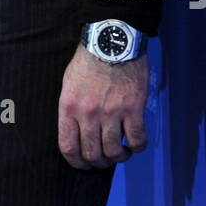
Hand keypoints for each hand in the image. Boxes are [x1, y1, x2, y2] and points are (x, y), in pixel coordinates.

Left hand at [58, 45, 147, 169]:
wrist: (111, 40)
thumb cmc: (88, 60)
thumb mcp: (69, 83)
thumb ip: (71, 109)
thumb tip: (77, 132)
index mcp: (69, 107)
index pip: (68, 147)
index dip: (76, 163)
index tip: (84, 165)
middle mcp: (88, 114)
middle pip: (92, 154)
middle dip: (99, 163)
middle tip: (105, 159)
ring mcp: (111, 112)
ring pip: (114, 151)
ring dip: (118, 157)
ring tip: (121, 153)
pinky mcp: (133, 108)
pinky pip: (136, 140)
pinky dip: (136, 147)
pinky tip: (135, 144)